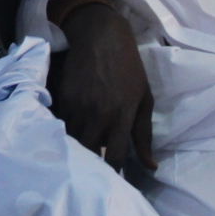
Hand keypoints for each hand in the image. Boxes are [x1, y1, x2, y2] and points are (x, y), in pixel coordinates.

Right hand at [50, 1, 155, 172]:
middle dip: (93, 162)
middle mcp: (99, 113)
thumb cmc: (129, 68)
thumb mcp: (144, 99)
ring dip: (79, 147)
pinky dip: (68, 130)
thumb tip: (150, 166)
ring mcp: (78, 105)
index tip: (113, 178)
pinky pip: (63, 125)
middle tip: (96, 166)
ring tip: (84, 149)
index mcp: (122, 114)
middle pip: (90, 152)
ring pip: (73, 141)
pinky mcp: (63, 98)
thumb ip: (144, 135)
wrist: (100, 37)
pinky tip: (75, 128)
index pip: (114, 156)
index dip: (113, 172)